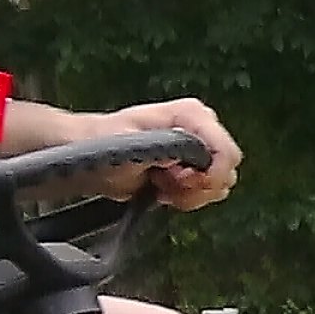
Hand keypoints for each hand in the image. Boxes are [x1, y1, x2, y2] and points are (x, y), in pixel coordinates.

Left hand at [45, 99, 241, 208]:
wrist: (88, 154)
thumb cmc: (100, 143)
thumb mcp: (128, 143)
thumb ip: (162, 148)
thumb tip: (188, 159)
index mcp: (191, 115)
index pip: (225, 153)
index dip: (207, 176)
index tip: (177, 182)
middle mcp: (203, 128)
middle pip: (226, 172)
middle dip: (197, 187)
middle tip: (163, 183)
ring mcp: (201, 147)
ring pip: (220, 186)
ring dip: (190, 194)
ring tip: (160, 186)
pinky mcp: (196, 166)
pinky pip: (209, 192)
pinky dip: (188, 198)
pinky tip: (163, 191)